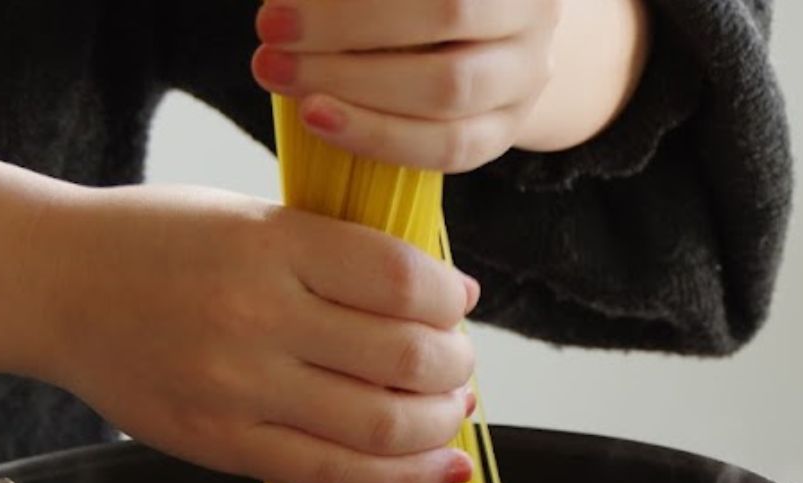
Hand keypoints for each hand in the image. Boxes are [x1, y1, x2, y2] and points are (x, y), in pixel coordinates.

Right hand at [29, 184, 479, 482]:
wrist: (51, 286)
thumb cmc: (157, 243)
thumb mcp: (248, 217)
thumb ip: (335, 252)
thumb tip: (443, 296)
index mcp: (269, 246)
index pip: (398, 279)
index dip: (447, 298)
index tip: (457, 302)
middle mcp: (255, 318)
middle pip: (403, 357)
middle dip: (455, 365)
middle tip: (458, 363)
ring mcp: (238, 390)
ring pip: (381, 426)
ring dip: (439, 423)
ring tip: (449, 409)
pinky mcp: (221, 446)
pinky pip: (334, 476)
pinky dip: (405, 479)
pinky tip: (442, 467)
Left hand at [249, 0, 649, 170]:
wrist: (482, 39)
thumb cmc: (412, 4)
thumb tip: (294, 4)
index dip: (355, 3)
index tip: (276, 13)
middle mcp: (532, 15)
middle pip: (446, 18)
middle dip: (346, 33)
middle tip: (270, 47)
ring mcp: (526, 79)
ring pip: (450, 92)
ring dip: (356, 90)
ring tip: (285, 80)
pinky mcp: (505, 131)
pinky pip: (450, 147)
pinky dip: (380, 136)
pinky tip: (322, 122)